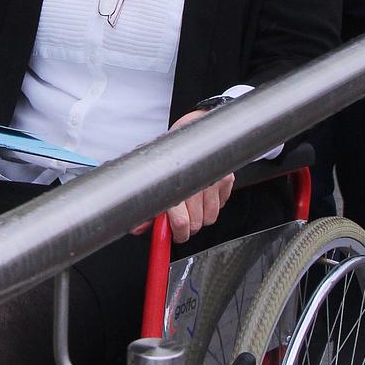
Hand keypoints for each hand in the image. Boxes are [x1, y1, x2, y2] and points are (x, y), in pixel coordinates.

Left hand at [131, 110, 234, 243]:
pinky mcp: (226, 178)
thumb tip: (137, 228)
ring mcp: (214, 181)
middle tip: (180, 217)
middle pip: (197, 224)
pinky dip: (213, 204)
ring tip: (191, 203)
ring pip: (211, 218)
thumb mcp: (153, 177)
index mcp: (176, 183)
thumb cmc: (171, 152)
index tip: (173, 235)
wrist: (191, 130)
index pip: (182, 222)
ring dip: (201, 215)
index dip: (177, 234)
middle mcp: (197, 183)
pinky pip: (222, 206)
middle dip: (188, 226)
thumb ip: (147, 207)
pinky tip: (203, 193)